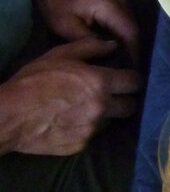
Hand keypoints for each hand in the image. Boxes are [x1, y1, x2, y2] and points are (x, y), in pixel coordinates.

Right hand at [0, 39, 142, 155]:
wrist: (10, 116)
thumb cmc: (34, 80)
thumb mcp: (61, 55)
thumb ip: (91, 47)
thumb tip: (113, 45)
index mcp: (101, 84)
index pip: (135, 82)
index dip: (133, 79)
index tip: (127, 78)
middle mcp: (101, 109)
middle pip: (131, 106)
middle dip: (126, 99)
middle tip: (113, 94)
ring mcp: (91, 130)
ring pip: (111, 121)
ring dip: (106, 114)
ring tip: (87, 107)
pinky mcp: (80, 145)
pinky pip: (92, 135)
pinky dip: (87, 127)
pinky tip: (71, 120)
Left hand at [33, 0, 141, 66]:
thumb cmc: (55, 0)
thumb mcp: (65, 26)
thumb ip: (89, 40)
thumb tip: (110, 52)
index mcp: (108, 4)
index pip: (129, 31)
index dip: (135, 50)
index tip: (136, 69)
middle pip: (133, 25)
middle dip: (134, 46)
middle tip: (132, 67)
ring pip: (131, 19)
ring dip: (130, 37)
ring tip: (128, 57)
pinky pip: (125, 13)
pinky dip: (124, 27)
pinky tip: (119, 40)